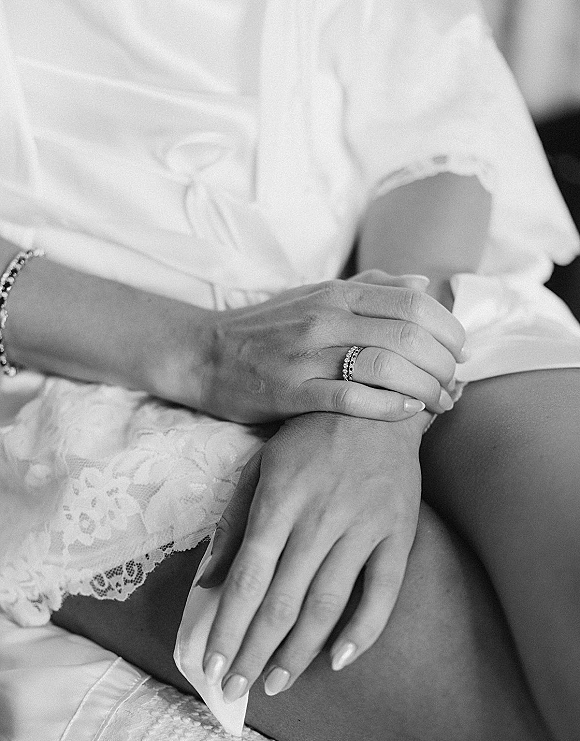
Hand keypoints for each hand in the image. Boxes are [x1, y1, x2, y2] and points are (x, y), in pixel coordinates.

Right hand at [195, 271, 465, 423]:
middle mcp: (325, 318)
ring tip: (440, 403)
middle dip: (444, 364)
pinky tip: (408, 411)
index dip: (448, 330)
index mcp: (336, 293)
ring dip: (425, 388)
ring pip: (386, 366)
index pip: (413, 305)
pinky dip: (389, 406)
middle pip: (408, 336)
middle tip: (454, 383)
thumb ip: (370, 288)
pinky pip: (350, 398)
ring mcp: (307, 355)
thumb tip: (421, 286)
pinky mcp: (290, 392)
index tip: (458, 352)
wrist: (206, 354)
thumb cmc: (268, 328)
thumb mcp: (316, 295)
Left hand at [195, 412, 423, 700]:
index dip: (227, 627)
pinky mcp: (399, 532)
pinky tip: (338, 660)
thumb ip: (233, 524)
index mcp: (279, 501)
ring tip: (276, 683)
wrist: (376, 402)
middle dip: (254, 651)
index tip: (211, 666)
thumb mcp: (260, 467)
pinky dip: (362, 630)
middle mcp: (319, 518)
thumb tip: (205, 584)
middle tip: (235, 691)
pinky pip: (384, 591)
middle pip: (282, 601)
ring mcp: (363, 527)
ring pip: (327, 604)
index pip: (246, 579)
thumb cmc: (307, 439)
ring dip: (299, 651)